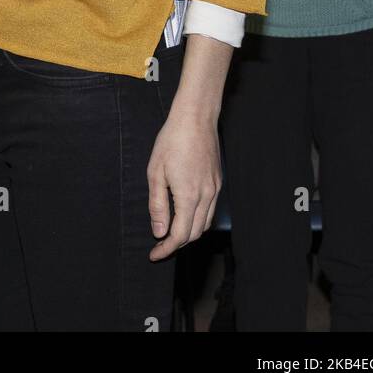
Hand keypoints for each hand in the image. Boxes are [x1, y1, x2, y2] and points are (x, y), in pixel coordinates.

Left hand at [146, 107, 222, 260]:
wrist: (196, 118)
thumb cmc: (172, 141)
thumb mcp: (155, 172)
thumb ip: (157, 205)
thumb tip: (159, 232)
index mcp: (189, 196)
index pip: (180, 235)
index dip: (166, 249)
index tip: (154, 254)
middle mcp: (206, 196)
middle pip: (194, 234)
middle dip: (177, 243)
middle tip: (159, 244)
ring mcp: (215, 189)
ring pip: (204, 223)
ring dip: (189, 232)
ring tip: (171, 231)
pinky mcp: (218, 181)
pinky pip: (210, 209)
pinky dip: (198, 219)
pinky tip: (185, 212)